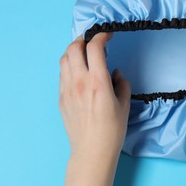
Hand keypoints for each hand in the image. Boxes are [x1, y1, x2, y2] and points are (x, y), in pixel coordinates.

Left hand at [59, 32, 130, 185]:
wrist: (91, 150)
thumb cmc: (112, 130)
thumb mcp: (124, 104)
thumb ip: (122, 83)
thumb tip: (115, 73)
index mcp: (98, 82)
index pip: (95, 48)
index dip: (101, 36)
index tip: (108, 35)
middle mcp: (79, 82)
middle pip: (74, 48)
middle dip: (84, 38)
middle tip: (93, 40)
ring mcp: (67, 89)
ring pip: (64, 59)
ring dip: (74, 50)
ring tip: (84, 52)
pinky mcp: (61, 97)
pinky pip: (62, 73)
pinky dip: (70, 64)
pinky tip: (78, 70)